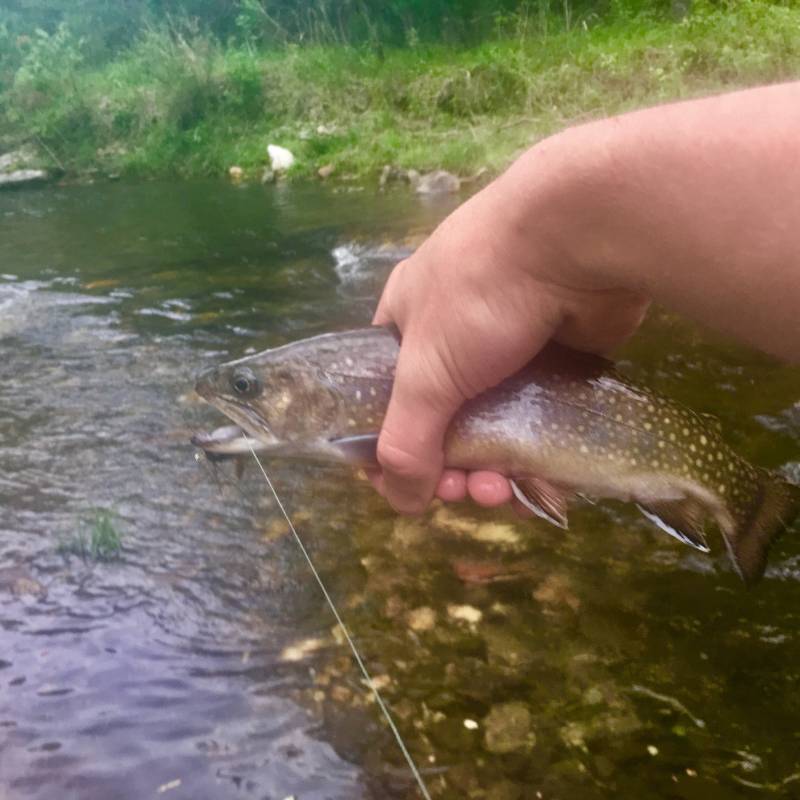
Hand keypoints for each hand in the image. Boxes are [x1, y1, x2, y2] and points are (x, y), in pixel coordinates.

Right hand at [370, 157, 648, 513]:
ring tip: (503, 494)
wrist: (578, 236)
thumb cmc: (480, 294)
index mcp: (406, 323)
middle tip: (466, 493)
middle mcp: (453, 335)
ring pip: (494, 427)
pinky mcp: (558, 360)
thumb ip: (406, 441)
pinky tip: (540, 486)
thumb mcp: (425, 372)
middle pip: (443, 420)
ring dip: (493, 469)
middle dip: (451, 467)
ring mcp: (508, 347)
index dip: (388, 445)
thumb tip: (400, 502)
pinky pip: (538, 422)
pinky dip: (535, 457)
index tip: (407, 484)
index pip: (382, 397)